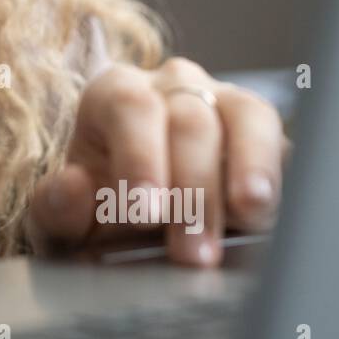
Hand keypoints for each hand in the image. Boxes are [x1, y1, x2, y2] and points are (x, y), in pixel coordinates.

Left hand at [25, 57, 287, 265]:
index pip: (129, 107)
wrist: (135, 223)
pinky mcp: (265, 133)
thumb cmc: (98, 211)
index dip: (139, 157)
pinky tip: (274, 212)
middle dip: (192, 192)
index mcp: (115, 93)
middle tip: (191, 253)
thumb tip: (73, 186)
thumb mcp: (65, 216)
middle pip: (190, 121)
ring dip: (248, 172)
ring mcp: (225, 101)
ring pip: (246, 117)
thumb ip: (56, 206)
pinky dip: (279, 176)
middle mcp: (173, 86)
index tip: (144, 213)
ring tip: (250, 216)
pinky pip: (282, 142)